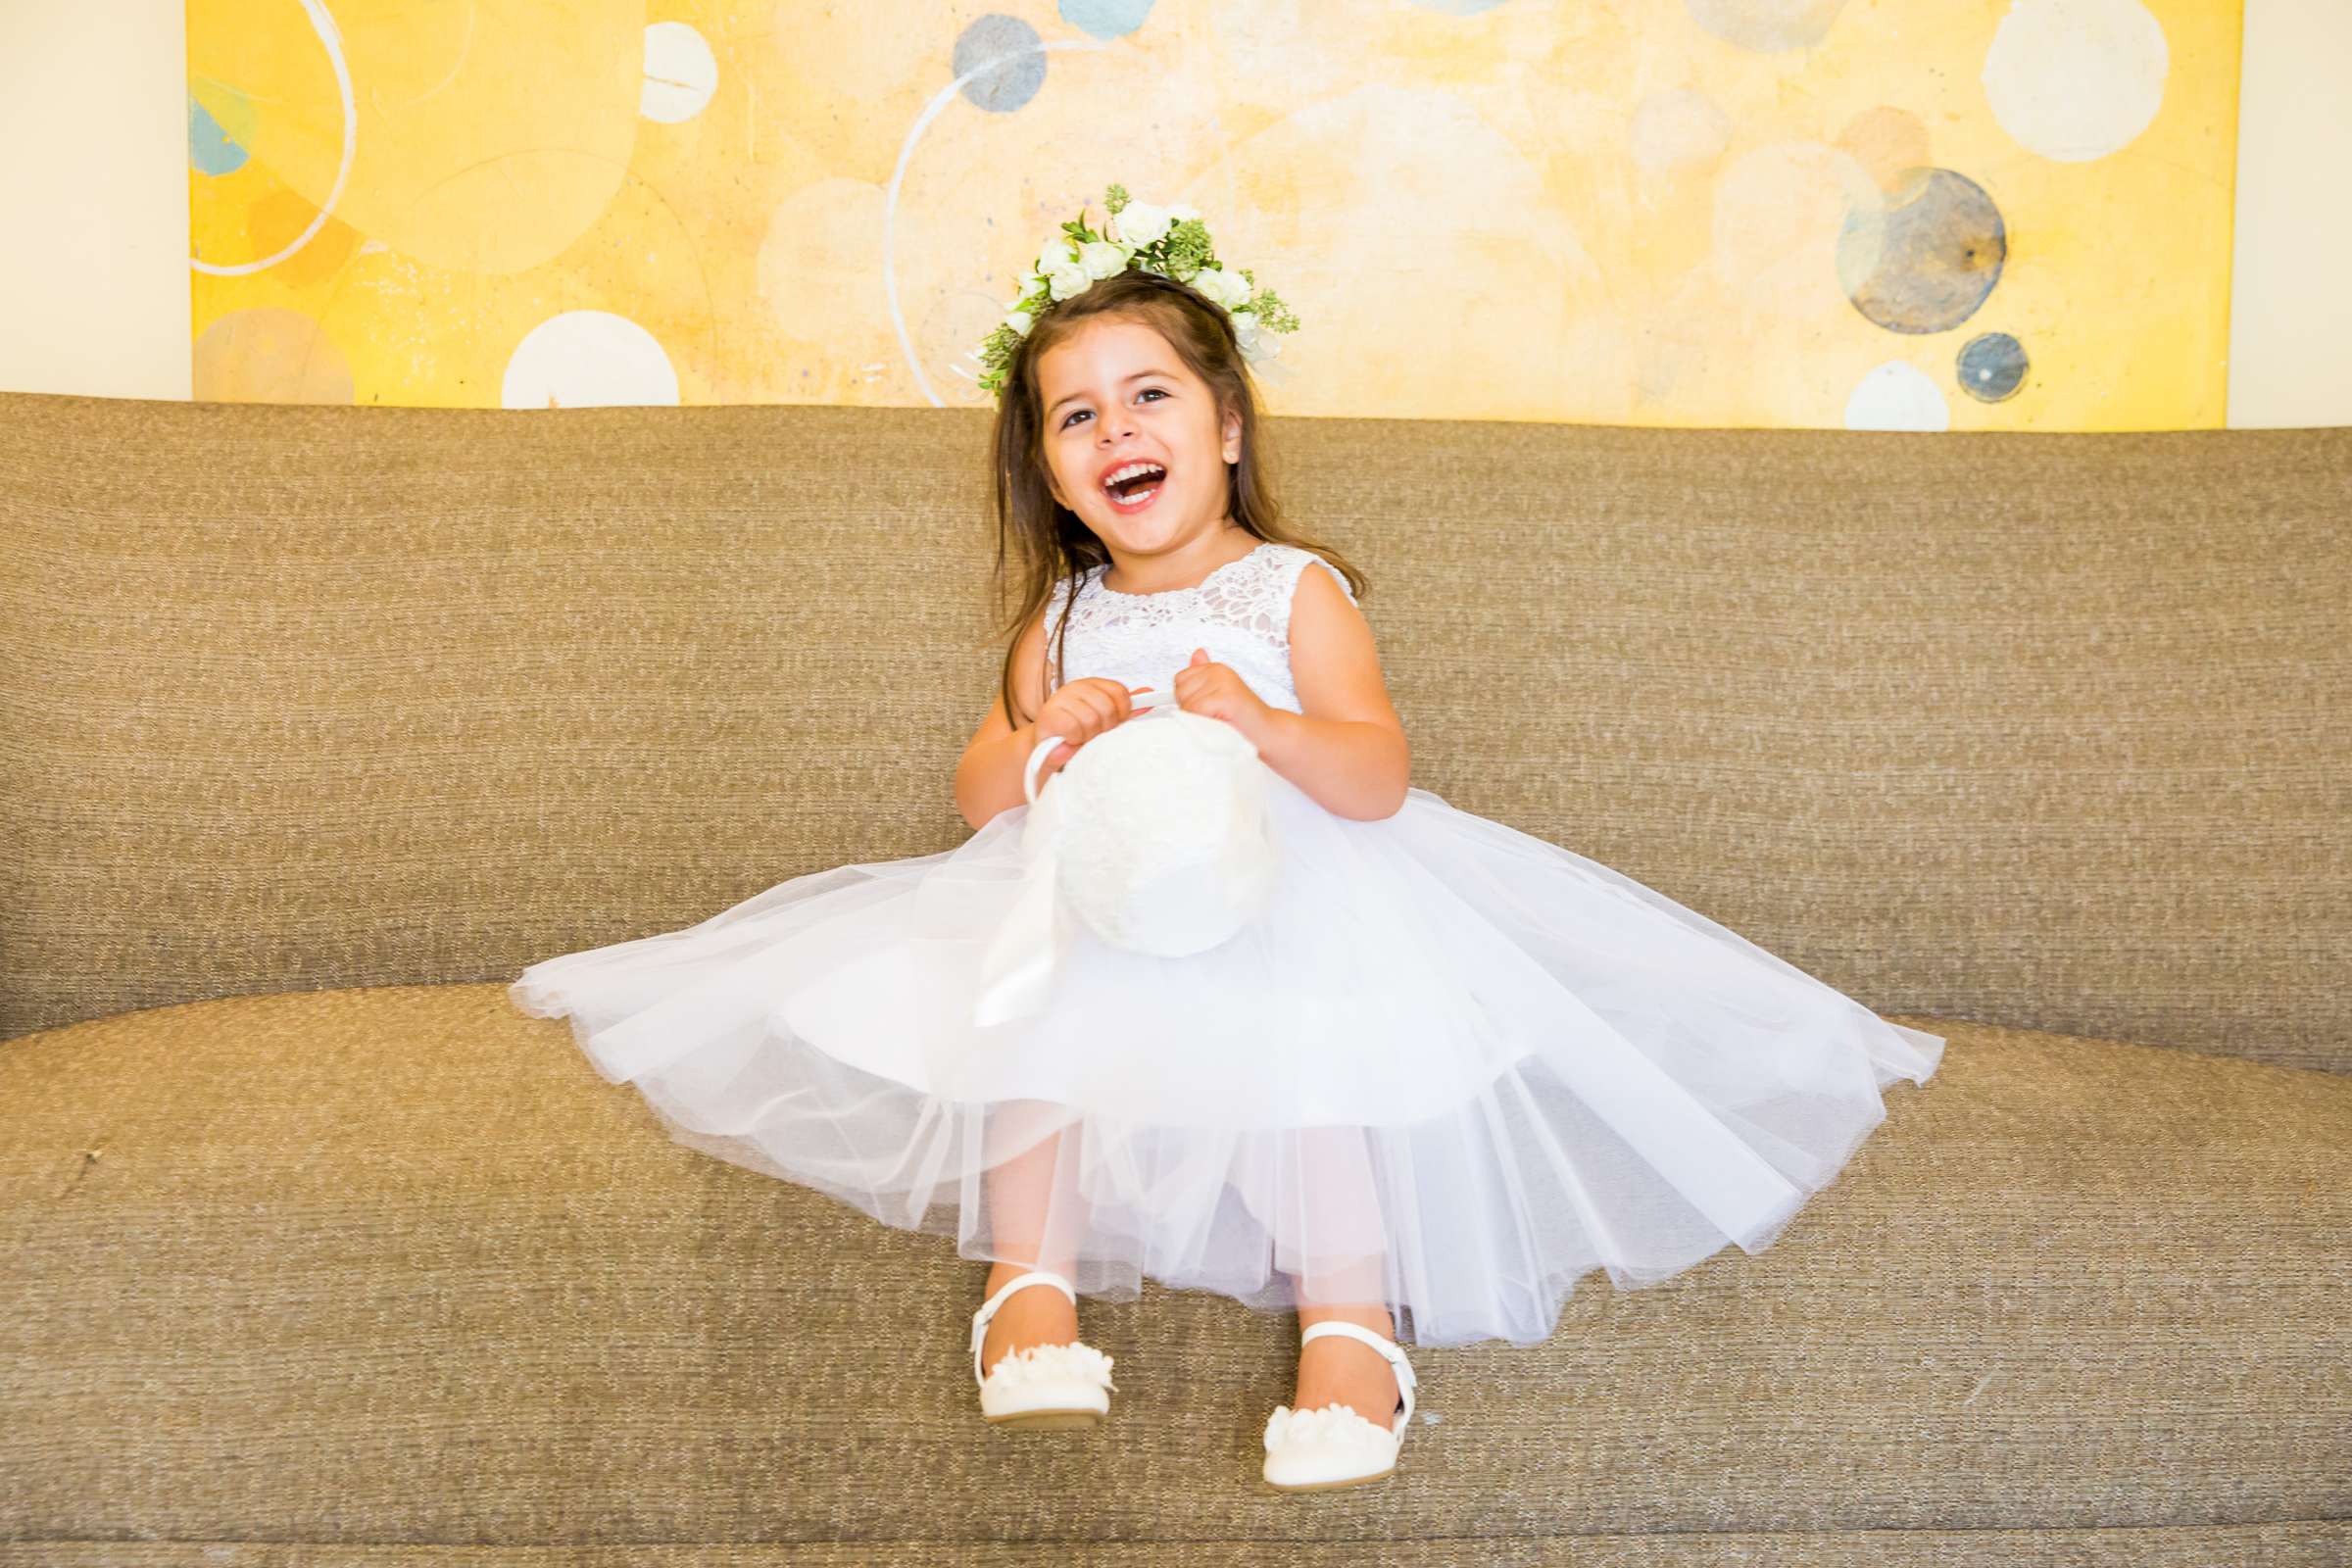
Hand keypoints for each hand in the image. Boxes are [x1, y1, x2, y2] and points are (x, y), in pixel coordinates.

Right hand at [1030, 678, 1153, 787]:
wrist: (1046, 751)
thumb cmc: (1077, 736)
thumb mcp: (1104, 722)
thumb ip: (1124, 711)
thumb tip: (1148, 694)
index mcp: (1092, 685)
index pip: (1119, 692)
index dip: (1122, 712)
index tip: (1113, 723)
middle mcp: (1076, 687)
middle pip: (1108, 708)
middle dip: (1104, 727)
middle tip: (1092, 734)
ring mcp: (1061, 698)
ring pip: (1091, 719)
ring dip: (1087, 736)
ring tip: (1079, 737)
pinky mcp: (1049, 714)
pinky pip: (1074, 728)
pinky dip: (1074, 739)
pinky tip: (1069, 740)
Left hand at [1170, 646, 1272, 741]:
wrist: (1268, 733)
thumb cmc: (1242, 719)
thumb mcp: (1220, 693)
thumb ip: (1204, 676)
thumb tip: (1197, 653)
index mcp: (1215, 668)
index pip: (1179, 680)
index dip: (1188, 700)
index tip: (1208, 708)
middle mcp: (1218, 670)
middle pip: (1180, 692)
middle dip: (1191, 711)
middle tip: (1214, 716)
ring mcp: (1223, 682)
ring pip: (1187, 705)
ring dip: (1198, 720)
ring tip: (1219, 721)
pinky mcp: (1226, 696)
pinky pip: (1197, 712)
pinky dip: (1204, 723)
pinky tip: (1221, 724)